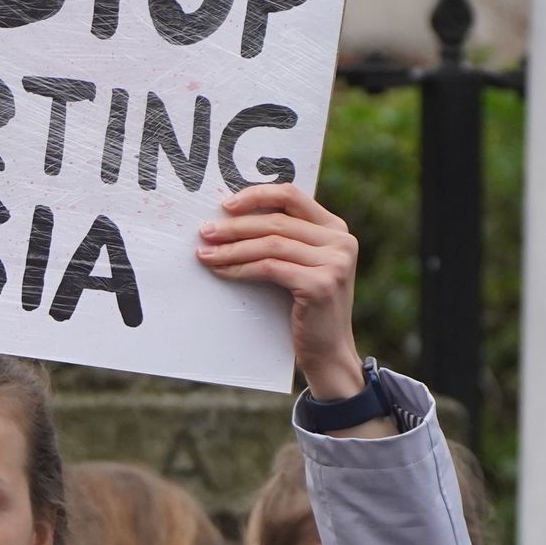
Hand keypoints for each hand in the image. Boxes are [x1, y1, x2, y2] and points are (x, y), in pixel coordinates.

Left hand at [196, 183, 363, 400]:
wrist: (328, 350)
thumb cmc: (305, 305)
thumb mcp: (301, 263)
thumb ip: (284, 238)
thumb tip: (230, 217)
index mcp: (335, 228)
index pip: (292, 195)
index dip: (256, 195)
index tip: (225, 205)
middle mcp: (341, 240)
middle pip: (276, 221)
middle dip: (234, 226)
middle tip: (204, 232)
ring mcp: (335, 262)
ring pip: (270, 244)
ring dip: (232, 248)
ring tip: (205, 253)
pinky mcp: (321, 284)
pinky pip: (269, 268)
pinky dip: (240, 268)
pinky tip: (221, 271)